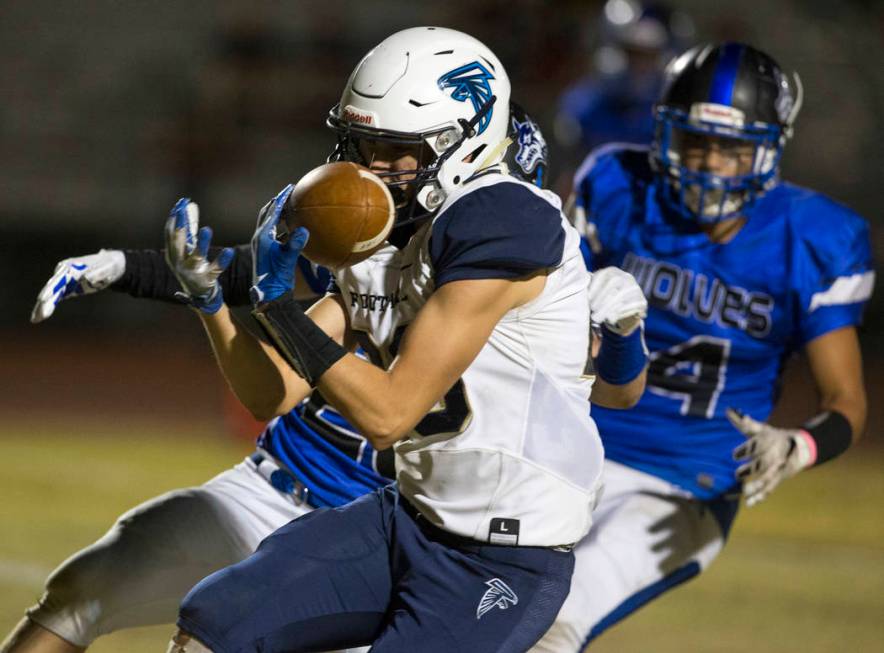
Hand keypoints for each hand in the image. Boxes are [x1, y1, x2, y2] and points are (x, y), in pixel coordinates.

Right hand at [30, 250, 125, 322]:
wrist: (110, 264)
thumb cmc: (109, 265)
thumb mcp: (108, 268)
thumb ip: (99, 272)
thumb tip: (87, 278)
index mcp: (72, 266)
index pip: (59, 278)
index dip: (51, 289)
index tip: (43, 298)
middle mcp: (64, 273)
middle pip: (52, 288)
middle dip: (45, 301)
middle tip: (40, 315)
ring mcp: (65, 281)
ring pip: (51, 294)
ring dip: (43, 307)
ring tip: (36, 319)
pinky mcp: (68, 288)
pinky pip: (56, 298)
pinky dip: (49, 307)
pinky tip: (40, 317)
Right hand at [164, 198, 233, 313]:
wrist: (199, 294)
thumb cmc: (192, 267)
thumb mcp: (186, 251)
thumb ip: (186, 234)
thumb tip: (185, 211)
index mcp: (173, 255)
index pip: (169, 234)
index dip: (173, 220)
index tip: (178, 205)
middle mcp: (179, 263)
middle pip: (178, 243)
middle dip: (180, 226)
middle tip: (182, 210)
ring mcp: (192, 272)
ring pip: (196, 256)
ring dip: (202, 243)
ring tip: (207, 229)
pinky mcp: (206, 280)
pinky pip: (215, 269)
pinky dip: (222, 260)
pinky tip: (229, 251)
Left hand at [250, 184, 308, 304]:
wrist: (269, 295)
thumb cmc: (277, 279)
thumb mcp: (287, 261)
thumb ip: (295, 245)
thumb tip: (304, 230)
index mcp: (262, 237)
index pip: (272, 212)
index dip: (281, 199)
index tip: (289, 188)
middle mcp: (259, 238)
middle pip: (267, 213)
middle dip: (277, 202)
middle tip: (287, 193)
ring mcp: (261, 244)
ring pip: (268, 222)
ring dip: (276, 212)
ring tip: (288, 206)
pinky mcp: (264, 251)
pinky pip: (271, 232)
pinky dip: (279, 225)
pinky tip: (288, 227)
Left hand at [587, 267, 647, 335]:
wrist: (623, 311)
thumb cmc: (603, 300)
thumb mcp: (595, 293)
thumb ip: (588, 291)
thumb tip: (579, 292)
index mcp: (613, 271)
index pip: (604, 275)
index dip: (595, 287)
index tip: (588, 300)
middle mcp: (626, 277)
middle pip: (614, 283)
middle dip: (601, 298)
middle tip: (592, 311)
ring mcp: (635, 288)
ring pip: (621, 296)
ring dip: (607, 308)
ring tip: (597, 318)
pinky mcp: (642, 301)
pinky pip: (631, 306)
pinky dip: (619, 313)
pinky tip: (610, 319)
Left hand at [728, 409, 814, 506]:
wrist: (801, 447)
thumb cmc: (775, 437)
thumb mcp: (761, 429)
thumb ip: (744, 422)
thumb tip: (727, 409)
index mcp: (768, 441)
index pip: (755, 446)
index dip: (745, 451)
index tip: (735, 456)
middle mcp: (772, 455)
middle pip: (761, 463)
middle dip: (751, 468)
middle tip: (737, 474)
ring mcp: (777, 468)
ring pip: (766, 478)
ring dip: (756, 485)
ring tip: (744, 490)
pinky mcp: (779, 478)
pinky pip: (769, 488)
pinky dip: (760, 496)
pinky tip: (749, 503)